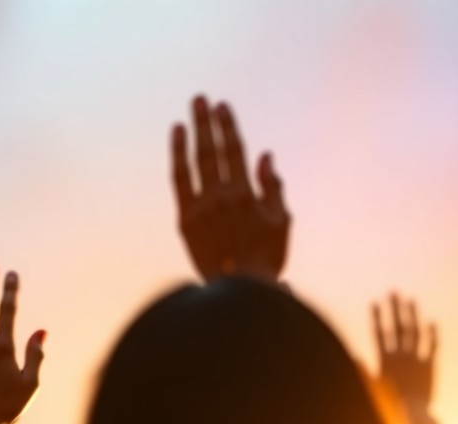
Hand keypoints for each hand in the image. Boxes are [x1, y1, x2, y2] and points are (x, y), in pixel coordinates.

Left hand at [172, 96, 288, 282]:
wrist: (238, 291)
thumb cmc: (265, 258)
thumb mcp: (281, 221)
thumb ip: (273, 186)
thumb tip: (265, 156)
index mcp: (246, 194)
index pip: (235, 151)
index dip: (228, 126)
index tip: (223, 106)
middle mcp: (221, 196)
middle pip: (212, 150)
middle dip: (207, 122)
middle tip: (201, 99)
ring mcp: (201, 207)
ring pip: (195, 161)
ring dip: (192, 134)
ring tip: (189, 112)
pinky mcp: (185, 220)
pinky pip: (179, 180)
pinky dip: (177, 157)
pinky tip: (176, 139)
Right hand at [372, 293, 437, 409]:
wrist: (412, 414)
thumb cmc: (389, 405)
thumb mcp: (372, 387)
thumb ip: (364, 371)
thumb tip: (353, 357)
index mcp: (384, 360)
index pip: (379, 333)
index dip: (377, 317)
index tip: (375, 302)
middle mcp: (399, 355)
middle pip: (397, 327)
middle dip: (394, 308)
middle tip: (393, 292)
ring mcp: (415, 359)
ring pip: (414, 331)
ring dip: (412, 314)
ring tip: (410, 300)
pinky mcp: (429, 366)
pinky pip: (431, 346)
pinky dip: (432, 333)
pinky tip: (431, 321)